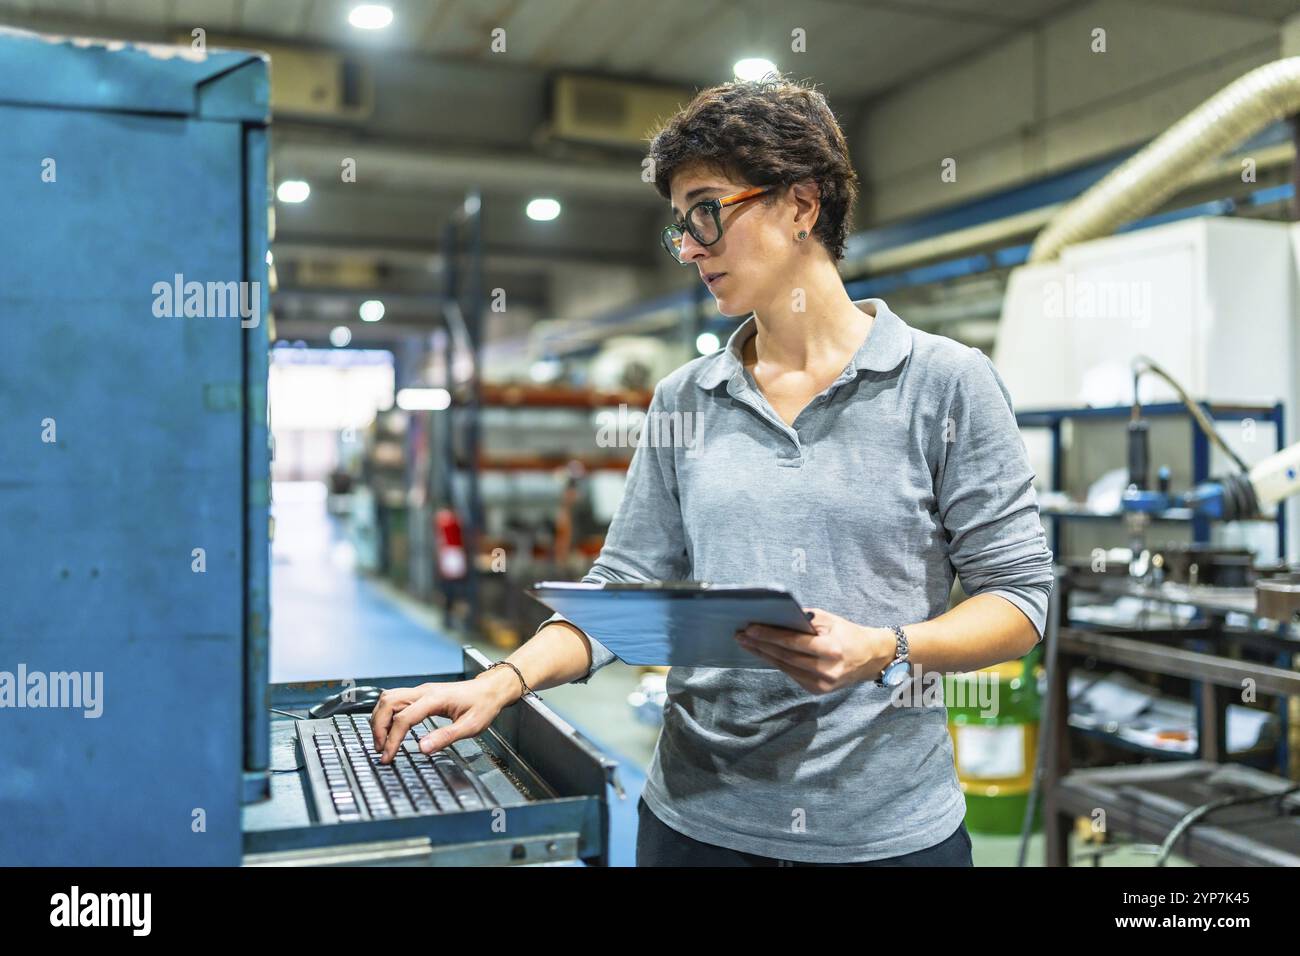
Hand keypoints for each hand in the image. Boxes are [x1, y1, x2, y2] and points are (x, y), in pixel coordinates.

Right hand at [370, 668, 519, 763]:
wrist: (490, 690)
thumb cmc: (483, 706)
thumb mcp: (470, 727)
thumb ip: (445, 737)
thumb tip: (422, 749)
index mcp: (434, 699)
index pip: (403, 718)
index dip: (392, 739)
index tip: (387, 757)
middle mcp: (423, 692)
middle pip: (388, 703)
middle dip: (379, 727)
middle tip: (380, 750)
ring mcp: (420, 691)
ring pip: (388, 698)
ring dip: (380, 719)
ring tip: (382, 741)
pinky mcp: (420, 694)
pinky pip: (395, 700)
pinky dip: (386, 714)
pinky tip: (389, 729)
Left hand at [734, 608, 894, 694]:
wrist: (871, 658)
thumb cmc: (849, 634)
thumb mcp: (830, 620)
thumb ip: (804, 620)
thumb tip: (775, 617)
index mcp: (831, 650)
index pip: (793, 642)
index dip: (769, 636)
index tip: (749, 628)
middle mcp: (826, 670)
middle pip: (785, 657)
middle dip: (760, 645)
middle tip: (741, 636)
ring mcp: (822, 684)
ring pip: (785, 668)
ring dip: (764, 655)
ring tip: (747, 644)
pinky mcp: (818, 690)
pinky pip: (792, 674)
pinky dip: (777, 663)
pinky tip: (764, 654)